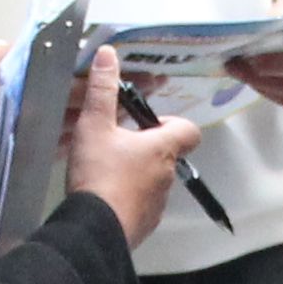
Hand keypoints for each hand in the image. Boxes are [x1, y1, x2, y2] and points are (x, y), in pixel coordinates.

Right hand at [62, 47, 204, 245]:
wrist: (93, 229)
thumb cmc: (98, 173)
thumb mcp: (94, 126)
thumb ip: (102, 90)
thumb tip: (109, 53)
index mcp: (162, 149)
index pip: (189, 130)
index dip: (172, 124)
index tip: (146, 124)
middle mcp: (167, 176)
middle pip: (168, 156)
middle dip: (146, 149)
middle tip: (116, 146)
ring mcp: (159, 204)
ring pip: (155, 182)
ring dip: (137, 174)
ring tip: (106, 173)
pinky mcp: (146, 225)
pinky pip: (142, 206)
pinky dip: (128, 199)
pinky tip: (104, 198)